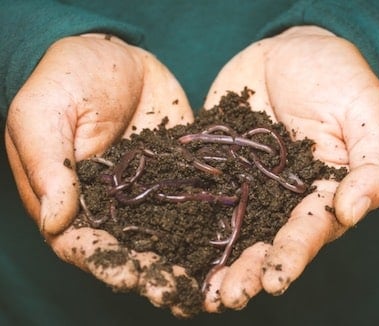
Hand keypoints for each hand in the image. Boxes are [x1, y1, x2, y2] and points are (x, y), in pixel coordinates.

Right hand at [5, 34, 195, 315]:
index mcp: (73, 198)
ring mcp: (149, 190)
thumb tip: (56, 220)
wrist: (114, 54)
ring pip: (167, 232)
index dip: (108, 264)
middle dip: (154, 273)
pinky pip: (193, 199)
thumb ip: (48, 165)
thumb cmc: (67, 78)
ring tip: (213, 281)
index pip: (86, 243)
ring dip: (186, 258)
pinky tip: (231, 238)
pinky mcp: (178, 172)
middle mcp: (113, 203)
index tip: (132, 278)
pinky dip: (209, 220)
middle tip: (180, 294)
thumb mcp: (44, 113)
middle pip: (132, 248)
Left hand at [202, 26, 378, 310]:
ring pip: (230, 230)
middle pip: (265, 242)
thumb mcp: (367, 113)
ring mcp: (245, 186)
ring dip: (215, 260)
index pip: (309, 231)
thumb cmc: (335, 77)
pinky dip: (183, 220)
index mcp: (322, 193)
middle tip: (227, 297)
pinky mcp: (215, 170)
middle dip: (248, 271)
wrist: (285, 52)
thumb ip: (376, 163)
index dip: (292, 256)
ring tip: (199, 290)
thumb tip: (352, 210)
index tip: (274, 280)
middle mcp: (281, 199)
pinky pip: (199, 196)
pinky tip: (166, 242)